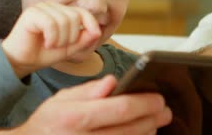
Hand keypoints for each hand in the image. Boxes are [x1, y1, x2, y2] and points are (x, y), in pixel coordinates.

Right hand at [0, 75, 171, 134]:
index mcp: (75, 117)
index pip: (118, 109)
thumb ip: (88, 91)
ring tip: (155, 123)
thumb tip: (112, 82)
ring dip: (147, 133)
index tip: (157, 99)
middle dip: (152, 119)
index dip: (143, 104)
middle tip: (164, 110)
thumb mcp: (61, 100)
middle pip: (129, 129)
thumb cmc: (47, 123)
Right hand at [2, 1, 100, 77]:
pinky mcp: (31, 13)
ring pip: (64, 21)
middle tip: (59, 46)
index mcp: (61, 11)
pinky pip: (51, 23)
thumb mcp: (69, 48)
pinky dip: (52, 38)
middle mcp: (52, 6)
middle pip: (75, 17)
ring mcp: (41, 8)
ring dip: (60, 40)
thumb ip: (83, 40)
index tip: (94, 37)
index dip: (92, 24)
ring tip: (50, 45)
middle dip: (72, 37)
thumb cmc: (43, 53)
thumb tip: (97, 31)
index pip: (83, 12)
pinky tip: (46, 43)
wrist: (22, 61)